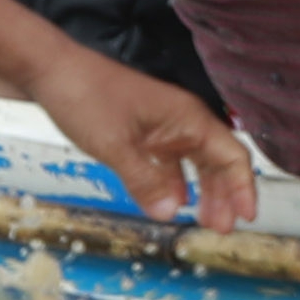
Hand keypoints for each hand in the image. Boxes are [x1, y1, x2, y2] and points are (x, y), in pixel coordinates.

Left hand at [24, 45, 258, 228]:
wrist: (52, 71)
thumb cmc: (86, 96)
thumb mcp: (116, 146)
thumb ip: (145, 182)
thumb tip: (170, 214)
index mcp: (188, 119)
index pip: (232, 156)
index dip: (243, 187)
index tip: (247, 216)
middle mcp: (182, 122)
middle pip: (217, 162)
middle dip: (224, 196)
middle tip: (221, 229)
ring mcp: (162, 127)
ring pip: (194, 163)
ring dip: (201, 192)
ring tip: (202, 220)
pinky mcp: (142, 132)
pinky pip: (168, 162)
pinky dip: (173, 183)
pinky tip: (172, 201)